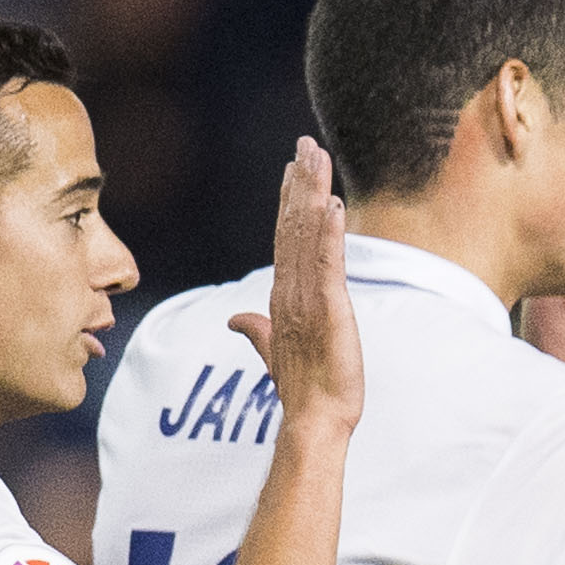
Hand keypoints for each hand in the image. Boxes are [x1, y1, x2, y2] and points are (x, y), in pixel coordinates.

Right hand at [225, 137, 363, 429]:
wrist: (314, 420)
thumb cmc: (303, 388)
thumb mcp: (276, 351)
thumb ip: (256, 330)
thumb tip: (233, 319)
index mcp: (283, 295)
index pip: (286, 238)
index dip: (290, 200)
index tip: (295, 167)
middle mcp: (291, 290)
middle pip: (293, 225)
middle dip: (300, 182)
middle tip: (306, 144)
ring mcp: (306, 298)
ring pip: (307, 235)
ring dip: (312, 193)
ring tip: (317, 157)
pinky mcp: (328, 309)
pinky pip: (326, 263)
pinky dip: (328, 232)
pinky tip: (332, 203)